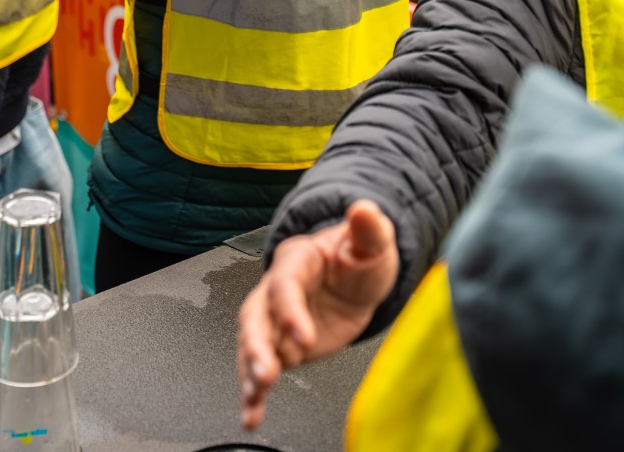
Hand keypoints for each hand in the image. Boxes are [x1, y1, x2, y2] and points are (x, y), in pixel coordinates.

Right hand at [238, 200, 398, 430]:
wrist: (358, 278)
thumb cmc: (360, 255)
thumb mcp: (373, 241)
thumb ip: (369, 228)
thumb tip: (363, 208)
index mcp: (298, 260)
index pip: (285, 284)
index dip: (289, 310)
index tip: (304, 338)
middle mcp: (278, 289)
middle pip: (256, 315)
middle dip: (257, 345)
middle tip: (266, 373)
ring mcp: (276, 320)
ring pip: (252, 343)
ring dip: (250, 369)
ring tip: (254, 396)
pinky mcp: (282, 347)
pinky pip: (261, 368)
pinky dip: (254, 393)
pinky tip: (252, 414)